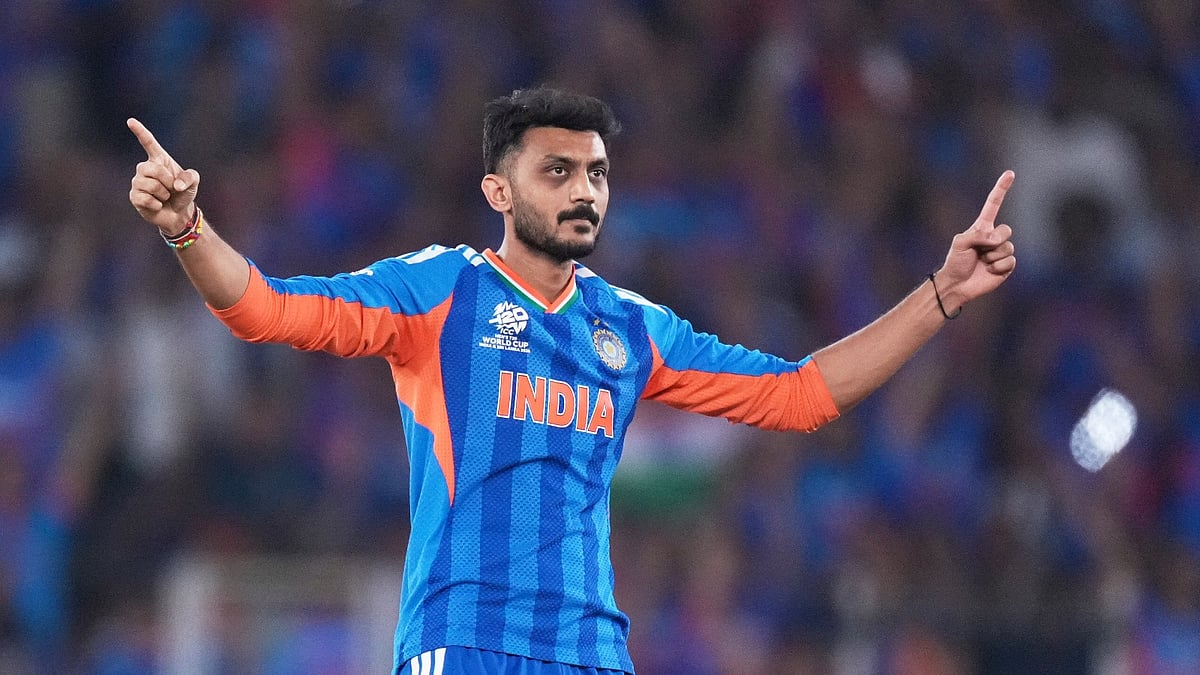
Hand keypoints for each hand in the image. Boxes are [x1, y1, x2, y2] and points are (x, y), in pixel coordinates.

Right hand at [127, 118, 199, 235]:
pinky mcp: (134, 196)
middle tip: (171, 189)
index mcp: (159, 160)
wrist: (179, 213)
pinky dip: (156, 204)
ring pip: (148, 184)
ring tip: (165, 197)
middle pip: (151, 169)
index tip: (131, 121)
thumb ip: (190, 178)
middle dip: (166, 180)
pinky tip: (158, 205)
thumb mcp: (193, 182)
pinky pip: (145, 198)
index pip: (148, 143)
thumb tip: (176, 185)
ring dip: (163, 193)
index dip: (140, 132)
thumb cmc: (184, 193)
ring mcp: (138, 182)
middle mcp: (145, 168)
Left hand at [935, 170, 1015, 312]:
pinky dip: (998, 267)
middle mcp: (994, 237)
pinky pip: (1010, 261)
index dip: (1002, 189)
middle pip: (1006, 230)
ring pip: (1008, 247)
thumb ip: (976, 235)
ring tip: (982, 262)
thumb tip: (994, 239)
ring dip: (993, 257)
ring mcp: (1001, 251)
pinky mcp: (1006, 266)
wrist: (957, 284)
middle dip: (994, 241)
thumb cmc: (955, 262)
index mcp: (982, 227)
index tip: (1010, 173)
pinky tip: (989, 271)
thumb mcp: (960, 242)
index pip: (994, 204)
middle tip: (981, 251)